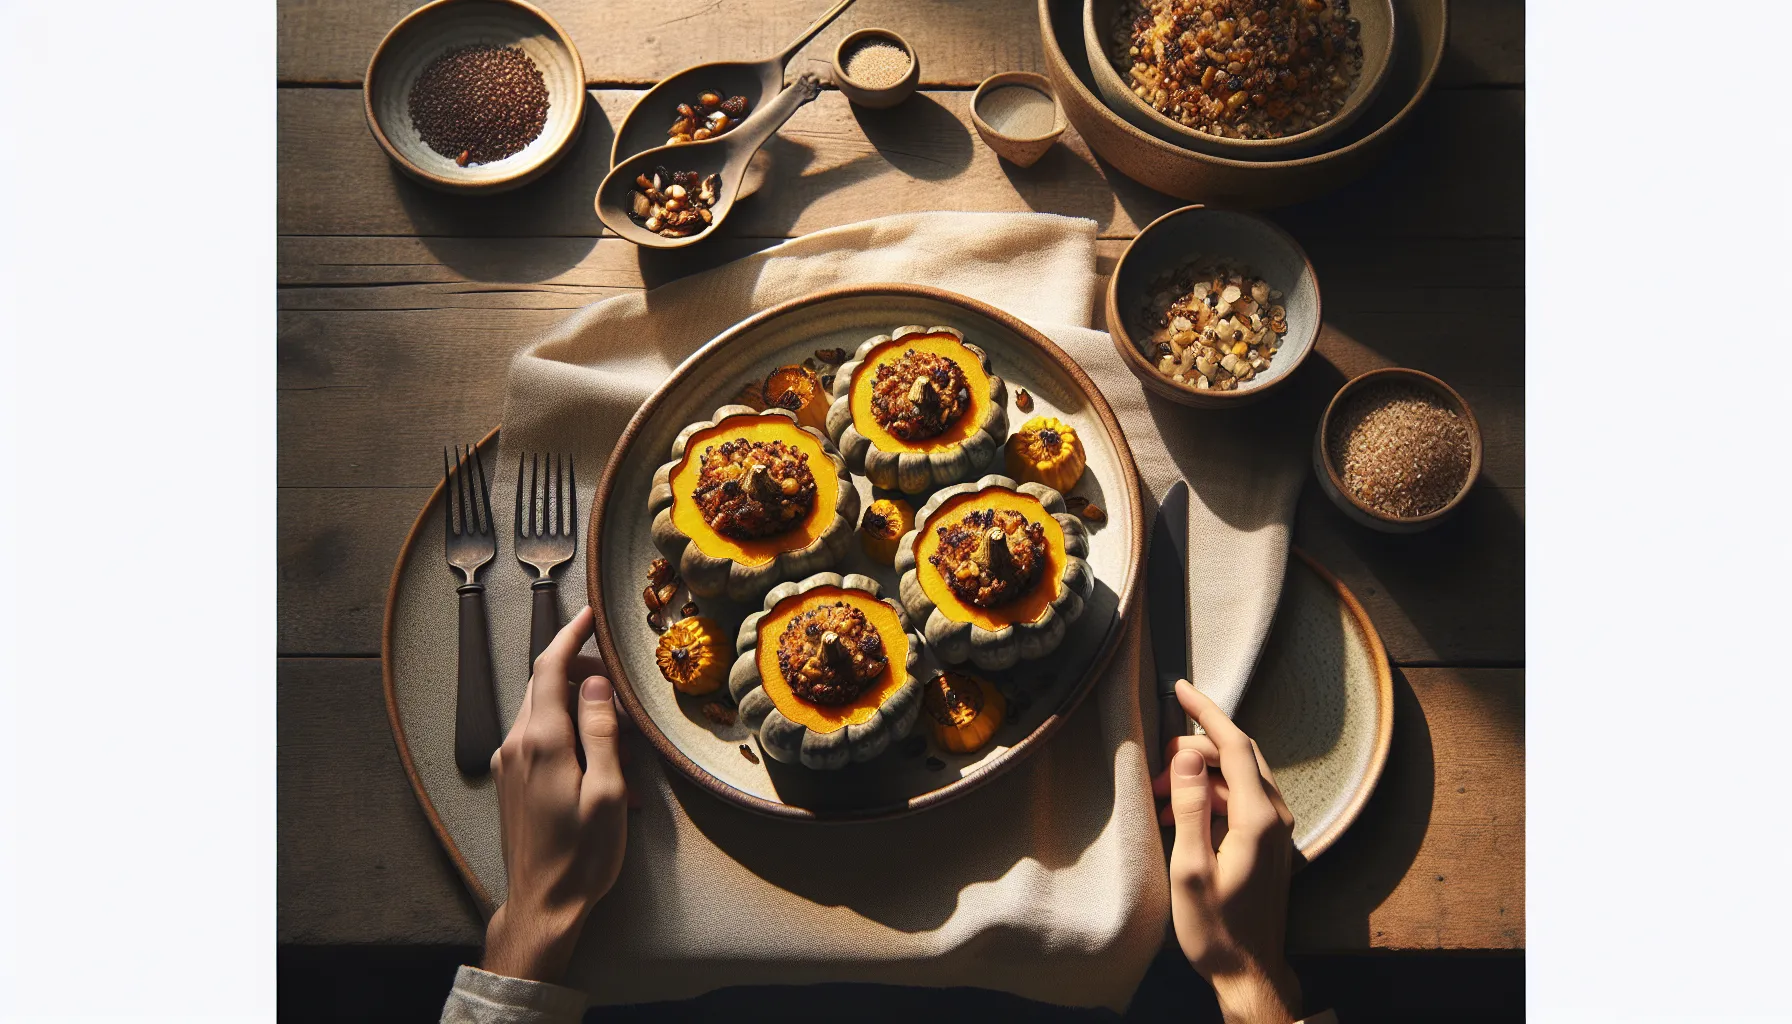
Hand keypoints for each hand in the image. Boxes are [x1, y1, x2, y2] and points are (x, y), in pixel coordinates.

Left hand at [482, 606, 629, 982]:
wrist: (543, 904)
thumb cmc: (582, 853)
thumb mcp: (607, 790)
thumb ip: (601, 730)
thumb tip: (597, 684)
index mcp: (542, 740)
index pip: (550, 667)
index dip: (571, 634)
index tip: (591, 615)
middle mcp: (516, 743)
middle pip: (544, 683)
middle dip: (581, 671)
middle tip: (620, 684)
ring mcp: (508, 761)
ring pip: (543, 710)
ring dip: (579, 708)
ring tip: (621, 738)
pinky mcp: (510, 779)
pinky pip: (538, 737)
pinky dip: (568, 733)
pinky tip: (600, 763)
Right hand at [1154, 680, 1299, 1023]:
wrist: (1250, 971)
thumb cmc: (1215, 928)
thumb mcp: (1190, 869)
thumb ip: (1191, 807)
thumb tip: (1185, 755)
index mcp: (1257, 817)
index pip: (1233, 745)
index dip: (1205, 712)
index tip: (1179, 687)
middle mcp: (1275, 815)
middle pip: (1238, 754)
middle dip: (1195, 745)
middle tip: (1156, 765)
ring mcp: (1277, 829)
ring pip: (1239, 775)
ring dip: (1199, 773)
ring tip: (1160, 797)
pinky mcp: (1271, 841)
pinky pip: (1241, 798)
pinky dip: (1210, 794)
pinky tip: (1181, 815)